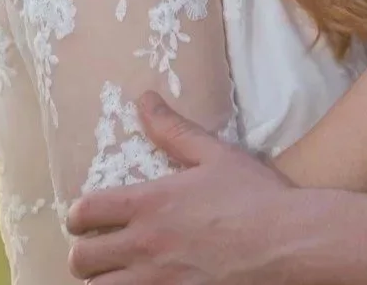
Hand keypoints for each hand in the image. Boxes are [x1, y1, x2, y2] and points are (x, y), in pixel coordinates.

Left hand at [66, 91, 299, 283]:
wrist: (292, 242)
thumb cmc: (256, 196)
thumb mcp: (214, 153)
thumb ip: (173, 129)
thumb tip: (144, 99)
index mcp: (150, 203)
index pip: (84, 211)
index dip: (75, 216)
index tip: (81, 219)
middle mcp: (147, 244)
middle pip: (82, 259)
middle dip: (82, 255)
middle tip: (95, 251)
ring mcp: (161, 280)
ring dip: (103, 283)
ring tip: (114, 276)